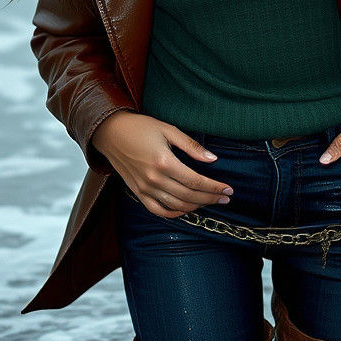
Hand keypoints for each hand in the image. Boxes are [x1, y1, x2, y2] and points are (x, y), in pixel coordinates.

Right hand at [91, 111, 234, 218]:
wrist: (110, 132)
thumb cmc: (141, 127)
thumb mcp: (168, 129)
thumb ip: (191, 146)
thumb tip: (213, 159)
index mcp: (164, 162)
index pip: (196, 182)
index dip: (215, 187)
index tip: (229, 189)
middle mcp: (154, 179)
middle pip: (189, 196)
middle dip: (211, 198)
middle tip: (226, 198)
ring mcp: (144, 188)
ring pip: (176, 205)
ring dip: (196, 206)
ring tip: (211, 202)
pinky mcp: (137, 192)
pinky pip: (157, 210)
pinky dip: (174, 213)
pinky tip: (186, 209)